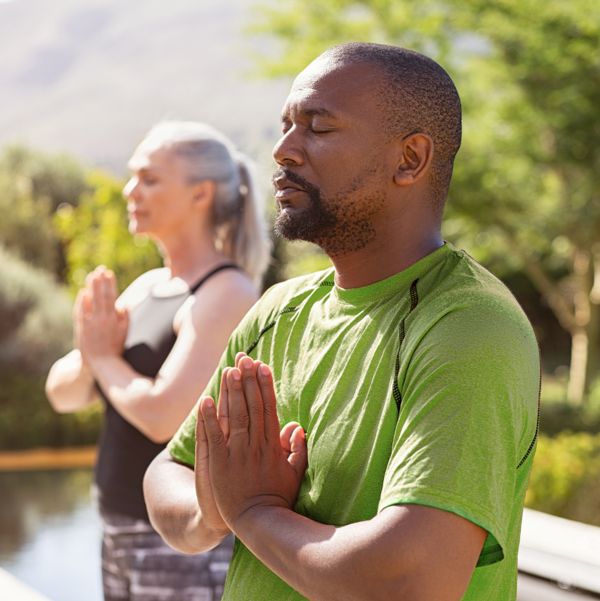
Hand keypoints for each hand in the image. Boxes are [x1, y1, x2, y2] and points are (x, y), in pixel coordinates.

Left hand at [76, 267, 127, 365]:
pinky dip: (82, 301)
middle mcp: (102, 319)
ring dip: (91, 287)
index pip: (112, 296)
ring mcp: (90, 323)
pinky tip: (83, 292)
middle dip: (100, 281)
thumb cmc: (115, 348)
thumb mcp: (124, 333)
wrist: (101, 363)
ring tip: (92, 276)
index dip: (110, 284)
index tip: (109, 273)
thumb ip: (125, 317)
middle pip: (100, 296)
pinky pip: (81, 311)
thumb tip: (124, 303)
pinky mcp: (82, 328)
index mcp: (114, 319)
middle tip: (100, 269)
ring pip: (90, 301)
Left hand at [197, 355, 306, 530]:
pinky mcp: (219, 463)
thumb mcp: (294, 473)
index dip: (265, 386)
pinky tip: (206, 399)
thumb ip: (298, 449)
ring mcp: (237, 453)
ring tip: (230, 369)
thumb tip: (298, 427)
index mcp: (272, 445)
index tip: (263, 367)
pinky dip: (209, 417)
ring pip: (235, 416)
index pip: (269, 408)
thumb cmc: (277, 498)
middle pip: (252, 406)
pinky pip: (213, 436)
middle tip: (246, 358)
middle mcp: (255, 445)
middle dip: (248, 380)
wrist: (258, 523)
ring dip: (232, 391)